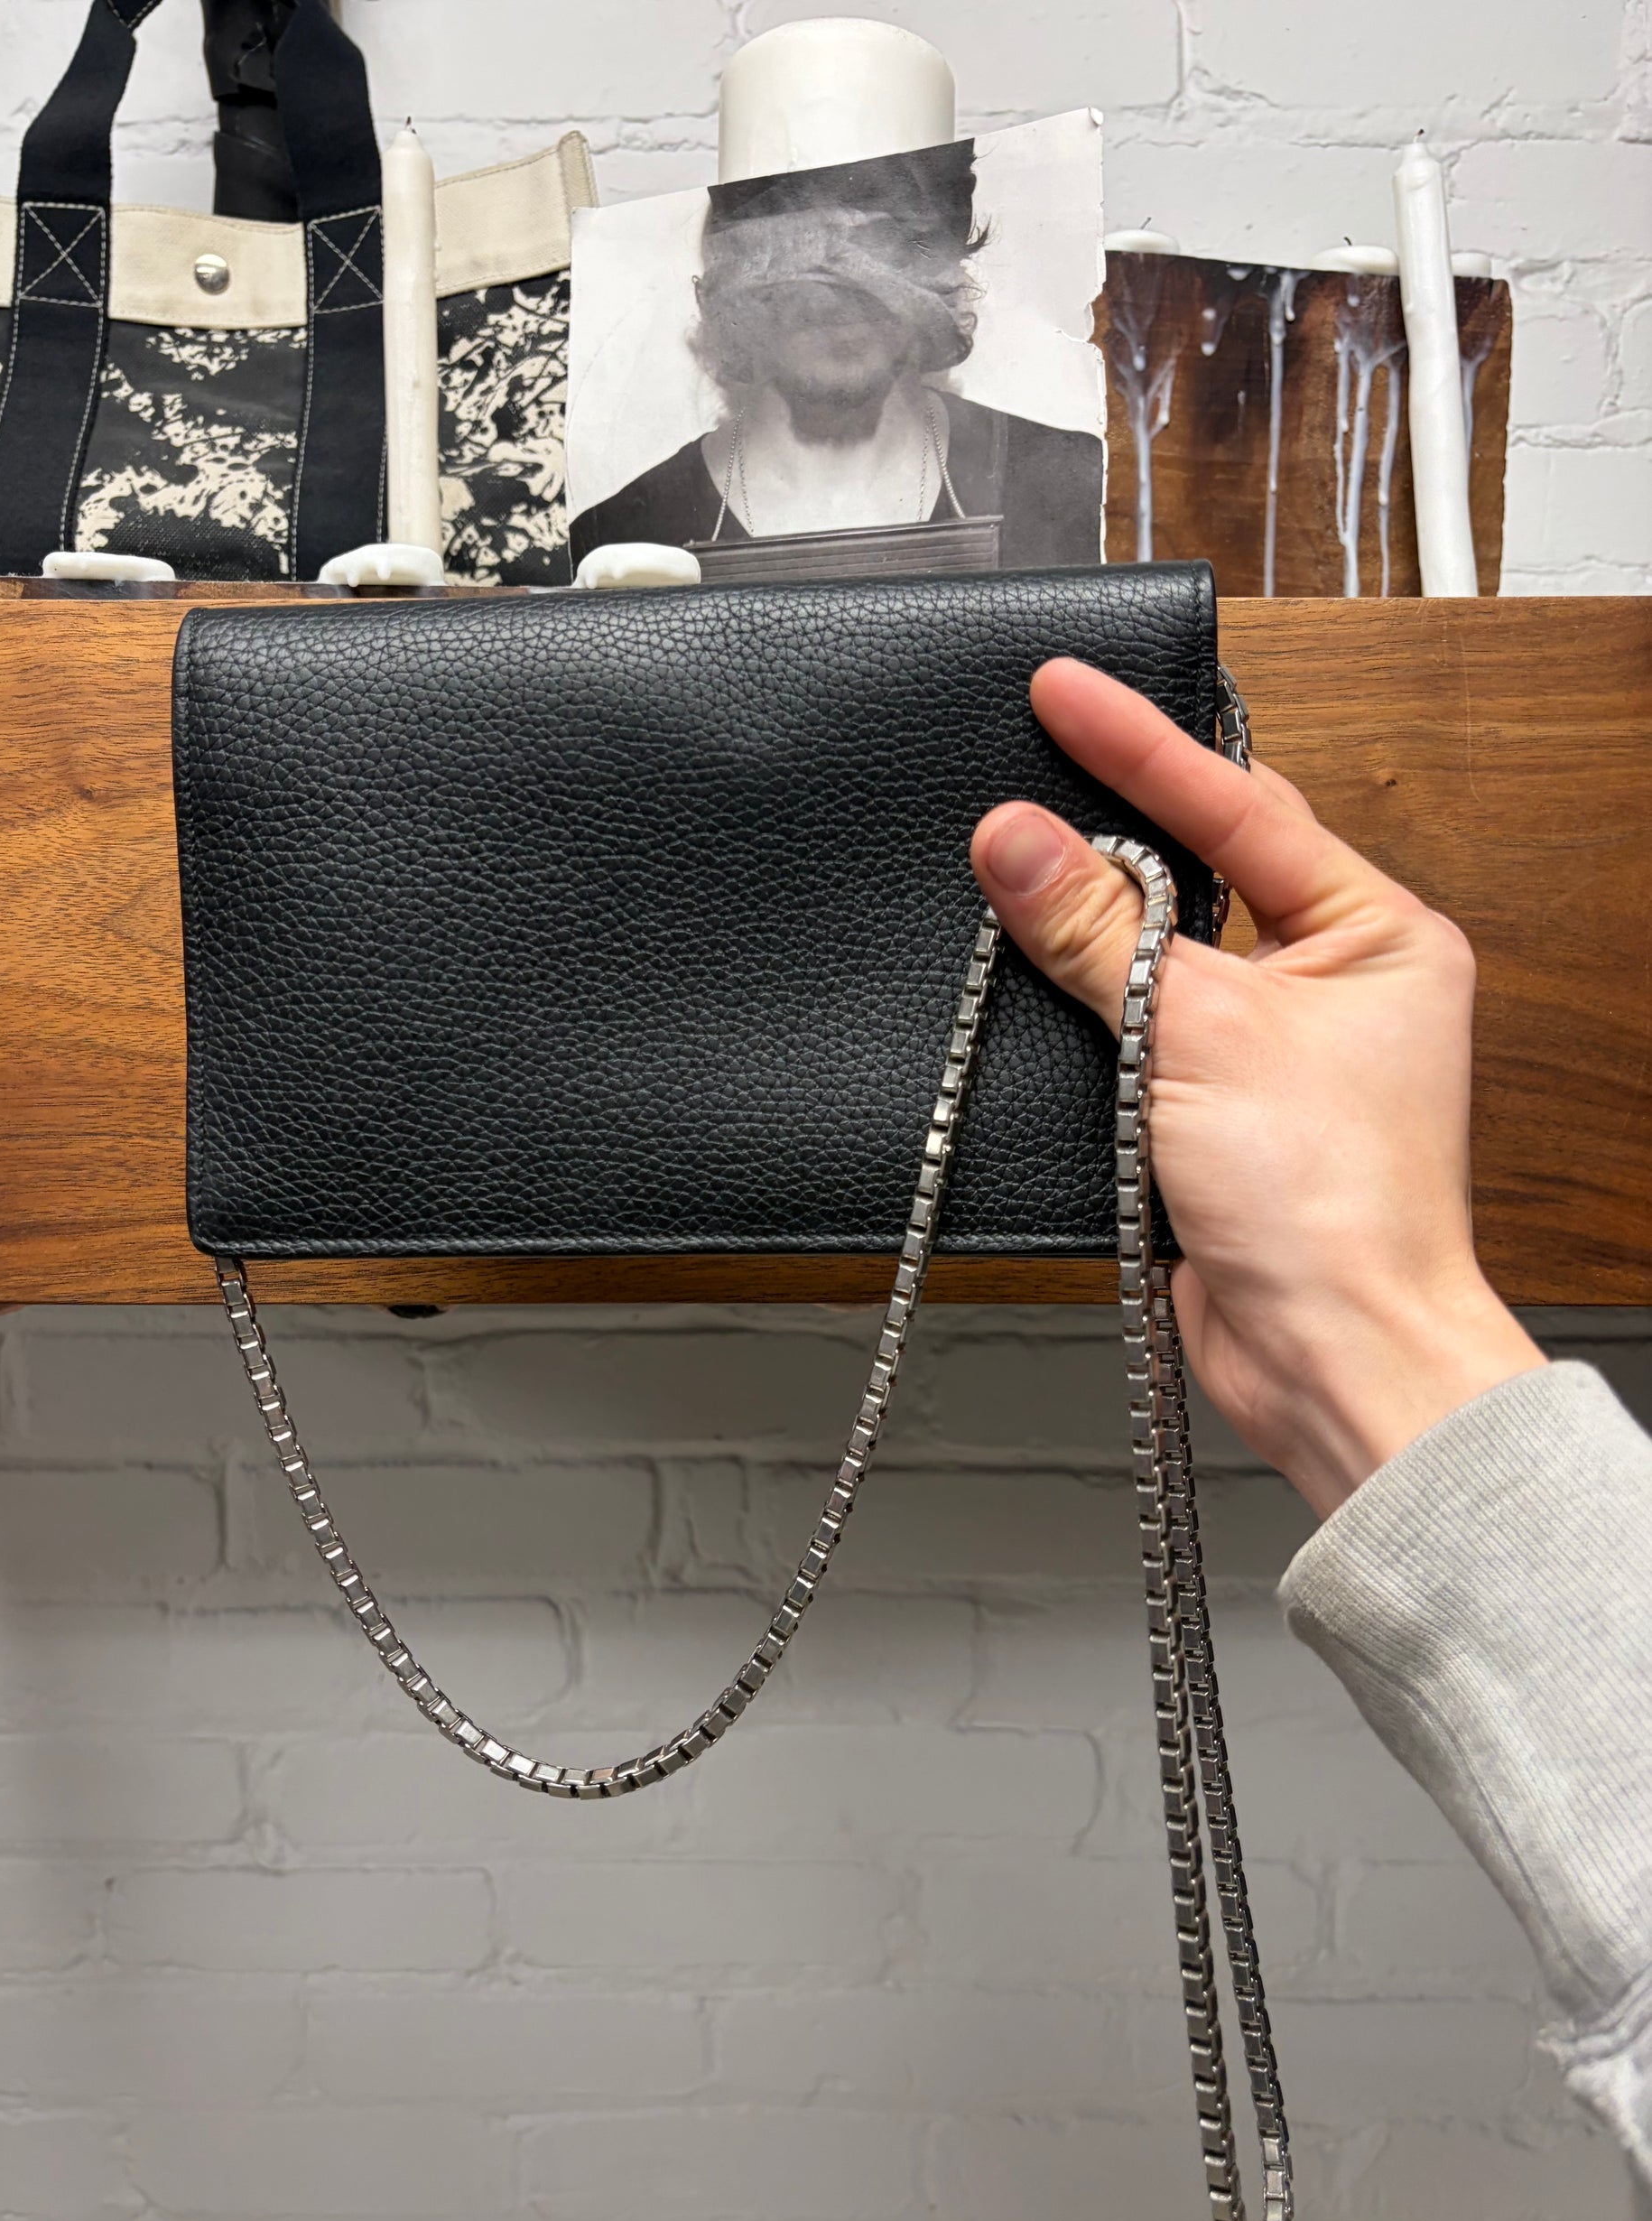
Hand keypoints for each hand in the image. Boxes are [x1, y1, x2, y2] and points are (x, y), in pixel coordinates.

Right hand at [971, 659, 1542, 1518]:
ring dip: (1088, 920)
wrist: (1329, 1359)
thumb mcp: (1197, 1035)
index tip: (1061, 691)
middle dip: (1111, 824)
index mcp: (1377, 933)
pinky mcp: (1213, 1112)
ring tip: (1012, 856)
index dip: (1139, 746)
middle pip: (1201, 868)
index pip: (1240, 807)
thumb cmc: (1333, 1210)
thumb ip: (1098, 932)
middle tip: (1024, 755)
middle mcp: (1333, 981)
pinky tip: (1030, 974)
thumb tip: (1017, 840)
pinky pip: (1133, 1027)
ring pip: (1158, 951)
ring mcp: (1273, 1050)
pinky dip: (1079, 1002)